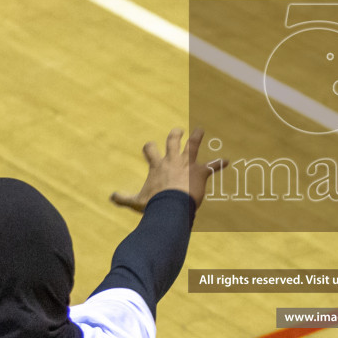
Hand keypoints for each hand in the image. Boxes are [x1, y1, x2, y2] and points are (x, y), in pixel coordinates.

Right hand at [110, 127, 227, 211]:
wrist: (171, 206)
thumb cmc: (154, 204)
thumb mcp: (136, 202)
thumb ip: (123, 198)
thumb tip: (111, 197)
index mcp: (157, 165)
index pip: (151, 149)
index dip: (150, 147)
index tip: (150, 147)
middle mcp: (172, 160)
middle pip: (173, 140)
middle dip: (175, 134)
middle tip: (178, 130)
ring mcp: (187, 165)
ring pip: (193, 145)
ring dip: (197, 137)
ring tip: (200, 130)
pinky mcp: (200, 173)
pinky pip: (212, 166)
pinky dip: (219, 164)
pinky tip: (226, 161)